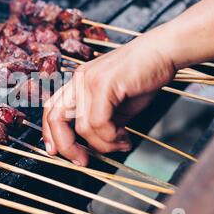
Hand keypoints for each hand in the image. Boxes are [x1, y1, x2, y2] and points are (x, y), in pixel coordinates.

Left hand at [42, 25, 176, 165]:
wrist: (163, 51)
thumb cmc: (143, 76)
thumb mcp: (117, 105)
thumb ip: (103, 122)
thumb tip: (98, 145)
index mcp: (78, 82)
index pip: (51, 109)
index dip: (50, 133)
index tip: (55, 152)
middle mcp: (78, 79)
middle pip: (55, 118)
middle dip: (66, 146)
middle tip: (83, 161)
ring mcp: (89, 80)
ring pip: (83, 127)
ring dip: (104, 145)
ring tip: (122, 145)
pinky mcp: (104, 83)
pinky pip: (100, 122)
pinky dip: (112, 137)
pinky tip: (125, 137)